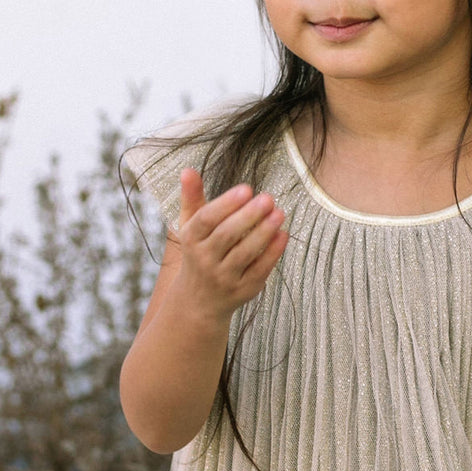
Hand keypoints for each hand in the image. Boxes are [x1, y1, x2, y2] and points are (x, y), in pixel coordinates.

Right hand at [174, 169, 287, 320]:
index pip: (206, 219)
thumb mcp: (191, 226)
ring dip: (264, 232)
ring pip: (245, 253)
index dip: (226, 204)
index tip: (246, 188)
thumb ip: (193, 198)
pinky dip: (273, 253)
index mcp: (191, 240)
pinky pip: (259, 270)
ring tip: (279, 213)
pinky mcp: (243, 290)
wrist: (199, 301)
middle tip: (268, 198)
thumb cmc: (198, 252)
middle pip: (227, 236)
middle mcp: (204, 260)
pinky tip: (283, 234)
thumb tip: (188, 170)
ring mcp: (223, 277)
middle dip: (249, 216)